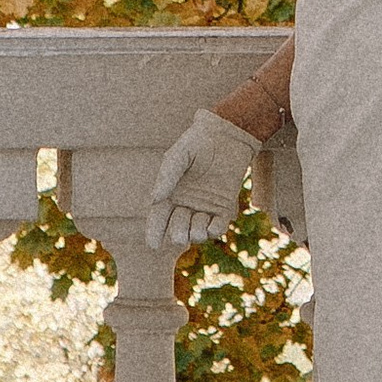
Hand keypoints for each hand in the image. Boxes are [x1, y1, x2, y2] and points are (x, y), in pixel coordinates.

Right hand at [147, 108, 260, 256]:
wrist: (227, 136)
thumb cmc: (199, 142)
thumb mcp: (180, 155)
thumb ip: (168, 175)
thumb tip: (154, 198)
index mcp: (171, 193)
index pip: (158, 218)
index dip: (154, 233)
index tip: (154, 245)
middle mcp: (186, 204)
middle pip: (177, 230)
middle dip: (178, 232)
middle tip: (182, 221)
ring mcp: (205, 207)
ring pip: (196, 233)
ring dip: (196, 232)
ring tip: (200, 217)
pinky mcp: (224, 207)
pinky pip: (217, 228)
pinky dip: (214, 230)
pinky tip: (213, 223)